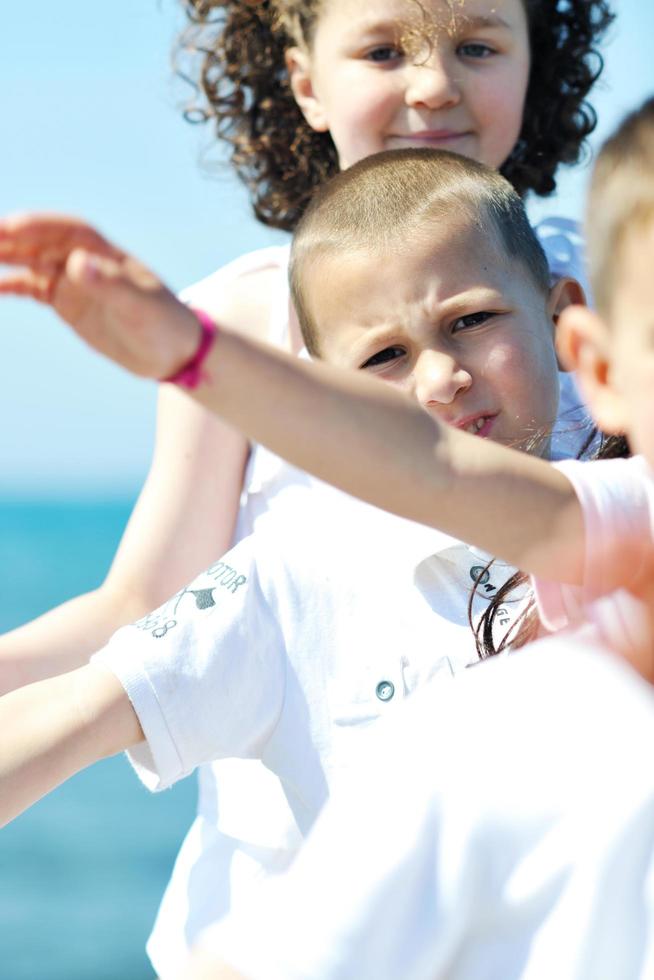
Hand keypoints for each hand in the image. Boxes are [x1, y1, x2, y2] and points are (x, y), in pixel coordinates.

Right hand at [0, 213, 199, 378]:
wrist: (173, 352)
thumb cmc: (164, 324)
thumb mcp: (139, 306)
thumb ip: (108, 284)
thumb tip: (76, 263)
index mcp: (107, 254)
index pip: (68, 231)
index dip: (38, 226)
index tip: (8, 228)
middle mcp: (87, 262)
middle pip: (42, 243)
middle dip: (10, 238)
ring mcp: (75, 282)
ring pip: (31, 262)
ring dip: (4, 256)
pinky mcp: (68, 303)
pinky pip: (32, 288)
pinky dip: (10, 285)